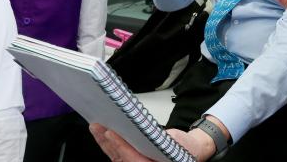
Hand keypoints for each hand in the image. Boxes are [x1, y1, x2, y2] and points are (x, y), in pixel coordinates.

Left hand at [89, 124, 215, 161]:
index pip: (132, 158)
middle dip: (107, 143)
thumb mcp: (175, 141)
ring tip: (95, 127)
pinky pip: (117, 156)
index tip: (110, 133)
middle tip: (98, 127)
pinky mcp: (131, 160)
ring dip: (104, 143)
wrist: (191, 151)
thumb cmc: (186, 148)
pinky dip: (109, 145)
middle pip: (120, 158)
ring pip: (116, 157)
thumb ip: (159, 139)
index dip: (120, 146)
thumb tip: (143, 129)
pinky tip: (101, 134)